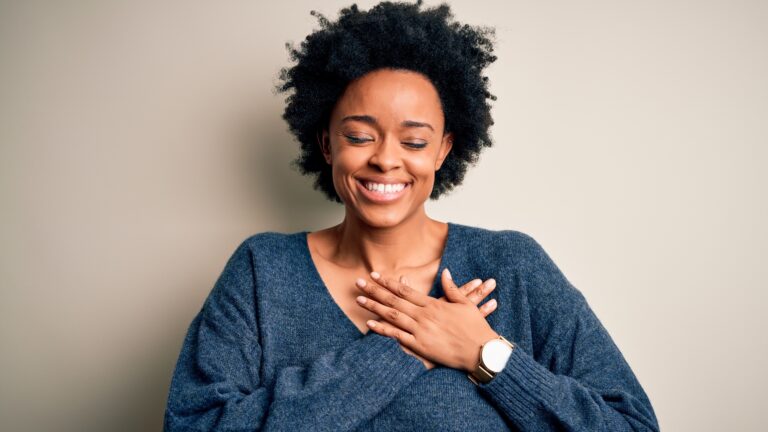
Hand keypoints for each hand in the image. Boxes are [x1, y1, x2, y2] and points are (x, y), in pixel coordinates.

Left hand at [354, 269, 499, 370]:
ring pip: (392, 316)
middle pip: (394, 301)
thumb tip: (445, 272)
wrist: (481, 351)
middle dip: (375, 291)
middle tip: (359, 283)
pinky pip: (397, 337)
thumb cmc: (475, 328)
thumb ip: (452, 288)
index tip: (375, 275)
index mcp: (433, 304)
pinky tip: (370, 324)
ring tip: (359, 300)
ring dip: (374, 307)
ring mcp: (421, 331)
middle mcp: (424, 316)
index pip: (405, 291)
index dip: (389, 282)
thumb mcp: (465, 304)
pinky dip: (383, 330)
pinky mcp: (421, 346)